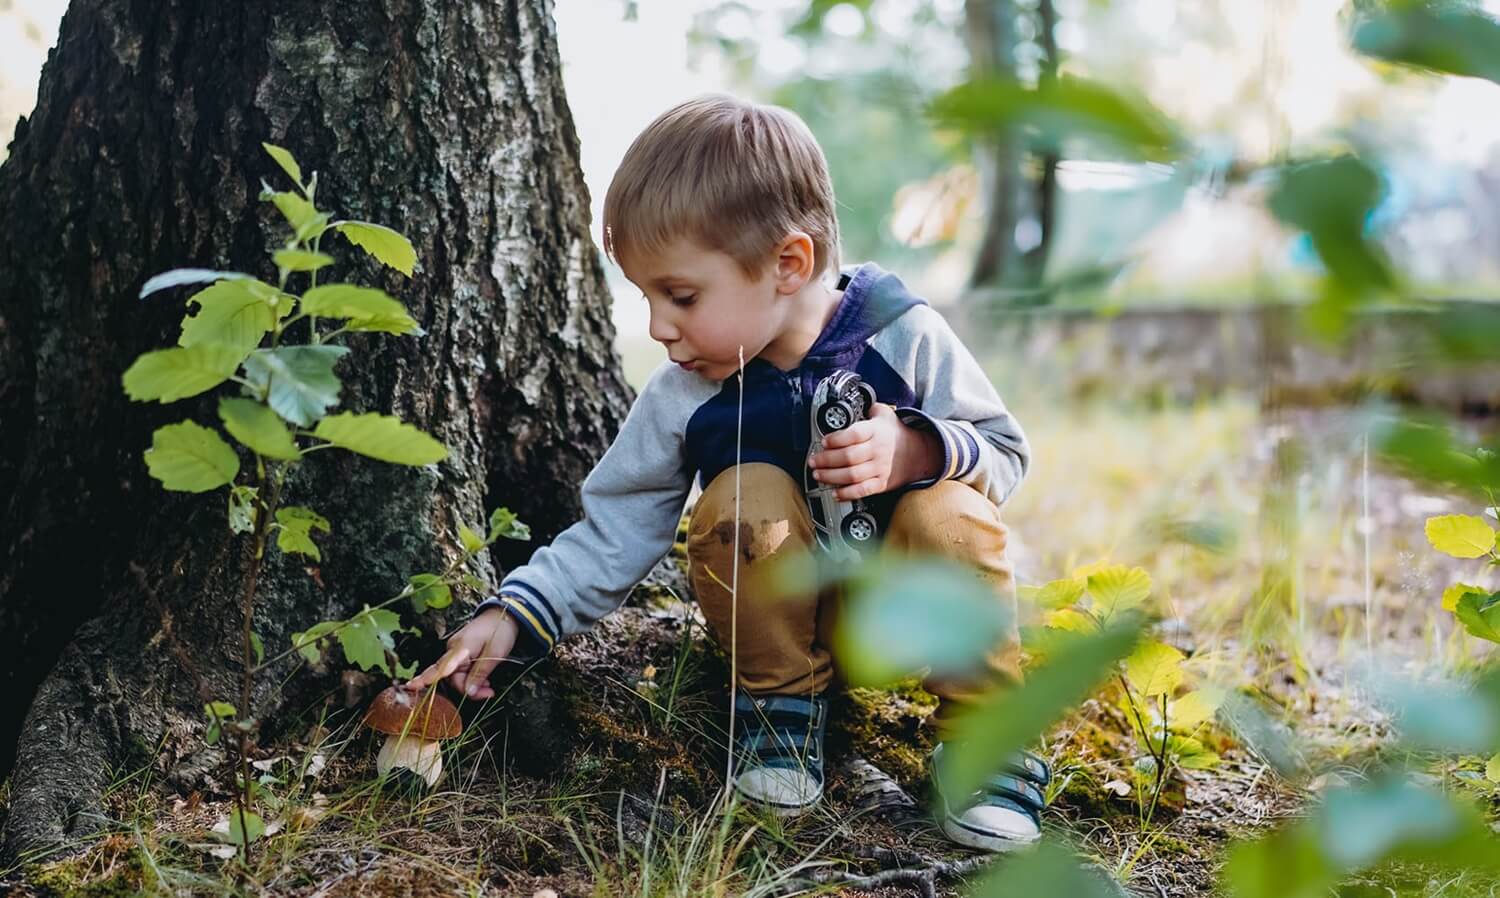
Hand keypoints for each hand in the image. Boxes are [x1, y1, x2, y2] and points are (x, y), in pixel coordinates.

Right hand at [405, 607, 518, 699]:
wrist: (503, 615)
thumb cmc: (499, 632)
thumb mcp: (494, 655)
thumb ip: (479, 674)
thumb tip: (467, 693)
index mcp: (460, 649)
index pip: (440, 667)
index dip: (425, 679)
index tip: (410, 686)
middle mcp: (453, 650)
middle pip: (452, 678)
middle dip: (468, 689)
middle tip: (489, 693)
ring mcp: (455, 651)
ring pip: (457, 676)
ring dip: (471, 684)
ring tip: (489, 686)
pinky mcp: (460, 653)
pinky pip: (460, 671)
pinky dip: (471, 678)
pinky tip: (484, 680)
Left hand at [808, 402, 942, 498]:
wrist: (917, 453)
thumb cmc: (895, 433)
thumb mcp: (884, 414)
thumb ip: (867, 408)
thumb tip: (849, 401)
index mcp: (876, 431)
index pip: (854, 434)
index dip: (836, 439)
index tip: (824, 441)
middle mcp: (878, 450)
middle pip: (849, 457)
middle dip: (826, 460)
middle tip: (813, 460)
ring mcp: (880, 468)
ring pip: (852, 475)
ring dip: (831, 476)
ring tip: (818, 474)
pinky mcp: (881, 483)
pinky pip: (863, 490)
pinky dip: (847, 493)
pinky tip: (835, 493)